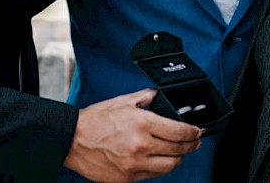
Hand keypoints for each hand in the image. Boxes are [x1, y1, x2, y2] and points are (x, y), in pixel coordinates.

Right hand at [63, 88, 201, 181]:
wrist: (73, 140)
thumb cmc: (95, 121)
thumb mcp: (123, 101)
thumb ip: (146, 97)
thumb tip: (159, 95)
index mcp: (142, 123)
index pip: (179, 132)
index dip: (193, 132)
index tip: (197, 131)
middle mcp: (141, 145)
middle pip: (178, 150)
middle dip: (191, 145)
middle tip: (194, 141)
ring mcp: (134, 164)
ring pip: (169, 166)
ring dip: (177, 158)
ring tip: (177, 152)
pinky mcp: (127, 177)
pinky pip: (152, 175)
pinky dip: (159, 167)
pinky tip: (158, 159)